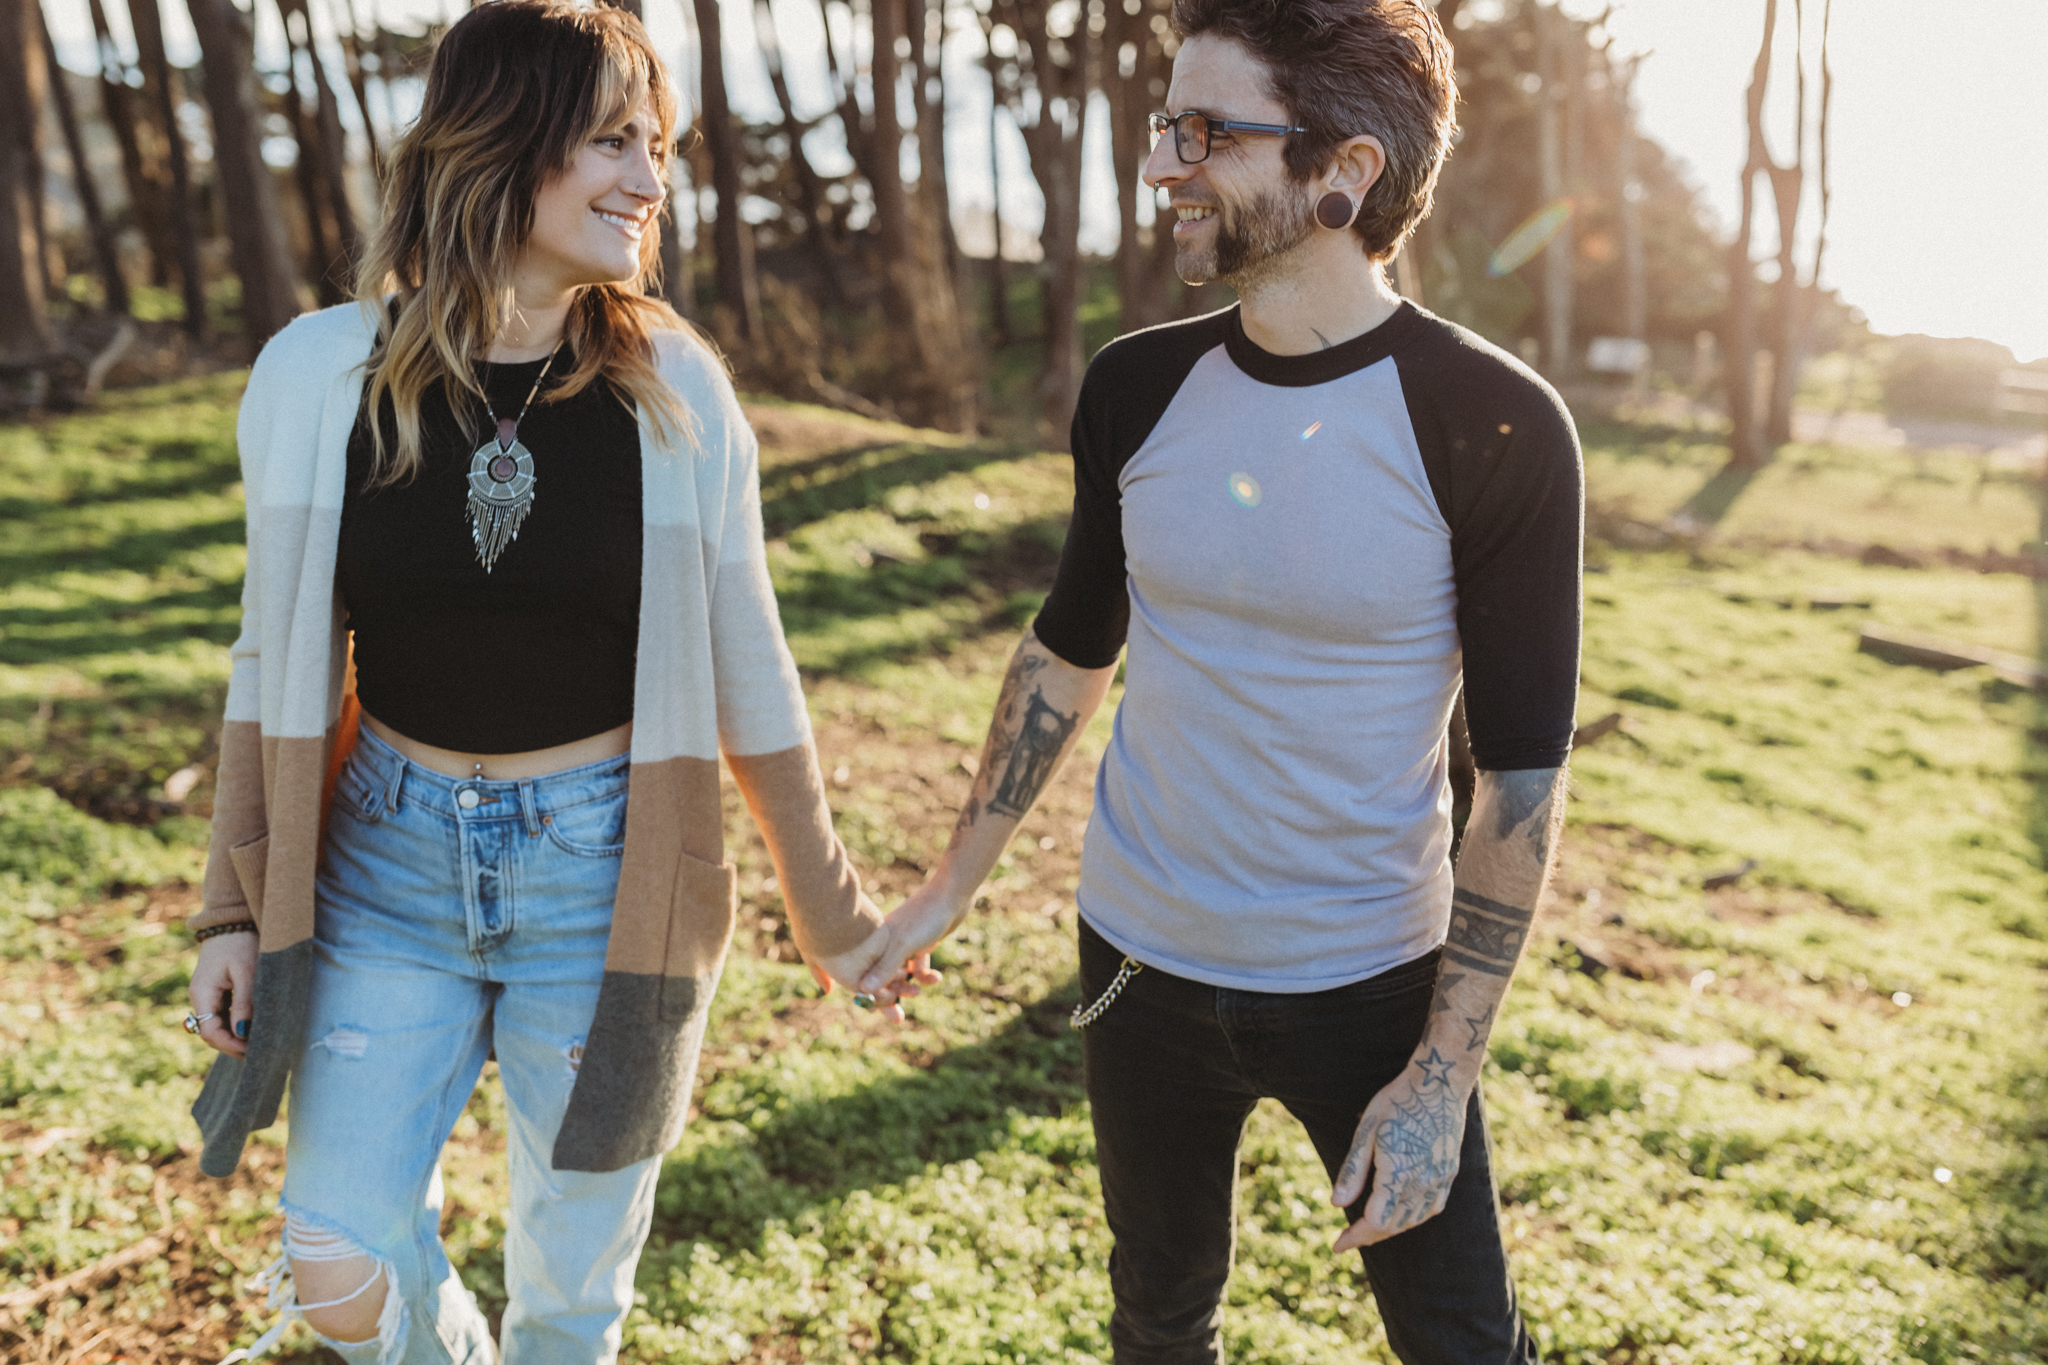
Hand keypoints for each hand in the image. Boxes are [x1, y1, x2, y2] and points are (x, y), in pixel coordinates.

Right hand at [189, 932, 258, 1058]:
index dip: (229, 1045)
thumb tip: (242, 1033)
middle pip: (212, 1031)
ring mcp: (207, 993)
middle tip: (258, 1050)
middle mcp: (200, 997)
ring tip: (258, 1041)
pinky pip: (222, 1013)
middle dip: (232, 1044)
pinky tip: (253, 1025)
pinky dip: (236, 1022)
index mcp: (203, 994)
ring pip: (218, 1024)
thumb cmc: (241, 943)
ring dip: (235, 1035)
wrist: (232, 919)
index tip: (251, 1051)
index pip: (210, 1032)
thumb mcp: (247, 972)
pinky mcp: (216, 989)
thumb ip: (244, 1003)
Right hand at [855, 876, 970, 1000]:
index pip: (866, 974)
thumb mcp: (904, 944)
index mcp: (877, 941)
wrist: (953, 893)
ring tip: (918, 993)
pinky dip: (925, 974)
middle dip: (890, 997)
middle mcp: (887, 942)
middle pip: (883, 977)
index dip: (871, 994)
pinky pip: (918, 965)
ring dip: (910, 986)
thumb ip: (885, 967)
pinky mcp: (922, 941)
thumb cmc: (925, 916)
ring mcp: (905, 942)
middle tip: (898, 1019)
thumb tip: (864, 991)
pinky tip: (936, 977)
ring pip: (902, 973)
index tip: (881, 1009)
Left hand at [1329, 1048, 1470, 1250]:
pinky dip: (1413, 1218)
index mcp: (1398, 1173)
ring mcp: (1439, 1179)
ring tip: (1368, 1229)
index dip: (1356, 1236)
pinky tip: (1401, 1215)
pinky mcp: (1449, 1173)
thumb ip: (1353, 1170)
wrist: (1439, 1084)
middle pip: (1393, 1226)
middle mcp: (1422, 1182)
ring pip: (1413, 1220)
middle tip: (1347, 1238)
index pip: (1375, 1222)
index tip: (1337, 1244)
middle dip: (1369, 1236)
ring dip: (1390, 1229)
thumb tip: (1336, 1203)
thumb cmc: (1397, 1102)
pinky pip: (1432, 1208)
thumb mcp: (1367, 1130)